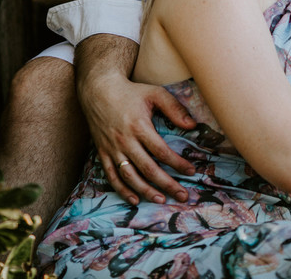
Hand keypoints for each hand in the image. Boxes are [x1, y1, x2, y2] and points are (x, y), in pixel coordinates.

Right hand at [79, 70, 197, 205]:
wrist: (98, 90)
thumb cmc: (130, 92)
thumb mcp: (155, 93)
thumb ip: (174, 108)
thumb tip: (193, 125)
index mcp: (139, 126)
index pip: (161, 151)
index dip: (177, 163)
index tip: (191, 171)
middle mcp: (125, 141)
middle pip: (148, 168)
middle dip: (167, 184)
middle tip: (183, 196)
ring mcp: (112, 149)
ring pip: (130, 176)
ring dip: (146, 191)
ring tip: (162, 200)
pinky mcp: (102, 153)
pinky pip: (112, 176)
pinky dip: (122, 190)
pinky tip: (135, 200)